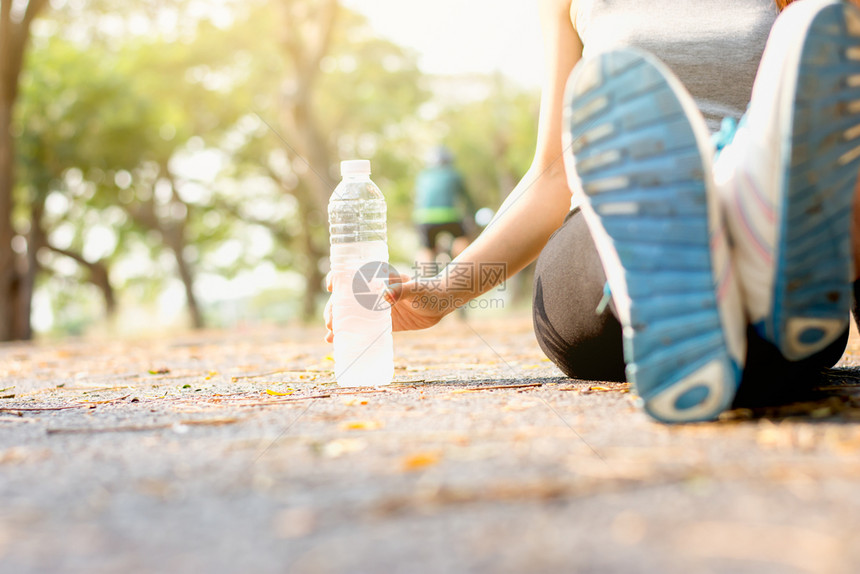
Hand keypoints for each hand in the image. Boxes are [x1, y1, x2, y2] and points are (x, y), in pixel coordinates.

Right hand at [324, 272, 452, 342]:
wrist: (443, 304)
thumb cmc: (430, 290)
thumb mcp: (416, 288)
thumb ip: (402, 290)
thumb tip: (386, 296)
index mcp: (379, 278)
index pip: (352, 274)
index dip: (338, 278)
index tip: (331, 287)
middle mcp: (373, 292)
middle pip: (347, 298)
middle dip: (335, 309)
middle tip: (331, 323)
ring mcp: (377, 308)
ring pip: (351, 314)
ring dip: (338, 324)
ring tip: (330, 336)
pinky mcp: (383, 322)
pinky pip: (363, 328)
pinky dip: (350, 335)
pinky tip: (337, 343)